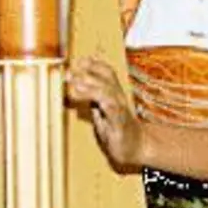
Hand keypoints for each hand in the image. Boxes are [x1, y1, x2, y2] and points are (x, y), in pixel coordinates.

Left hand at [65, 56, 147, 171]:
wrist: (137, 148)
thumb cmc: (118, 130)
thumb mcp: (102, 111)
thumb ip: (93, 98)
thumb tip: (76, 85)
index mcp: (115, 94)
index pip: (107, 72)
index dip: (94, 64)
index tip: (79, 60)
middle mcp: (119, 97)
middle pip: (107, 77)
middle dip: (88, 72)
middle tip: (69, 72)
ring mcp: (121, 109)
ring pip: (107, 90)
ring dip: (90, 85)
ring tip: (74, 82)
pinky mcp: (120, 122)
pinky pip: (111, 108)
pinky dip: (100, 101)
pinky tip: (90, 100)